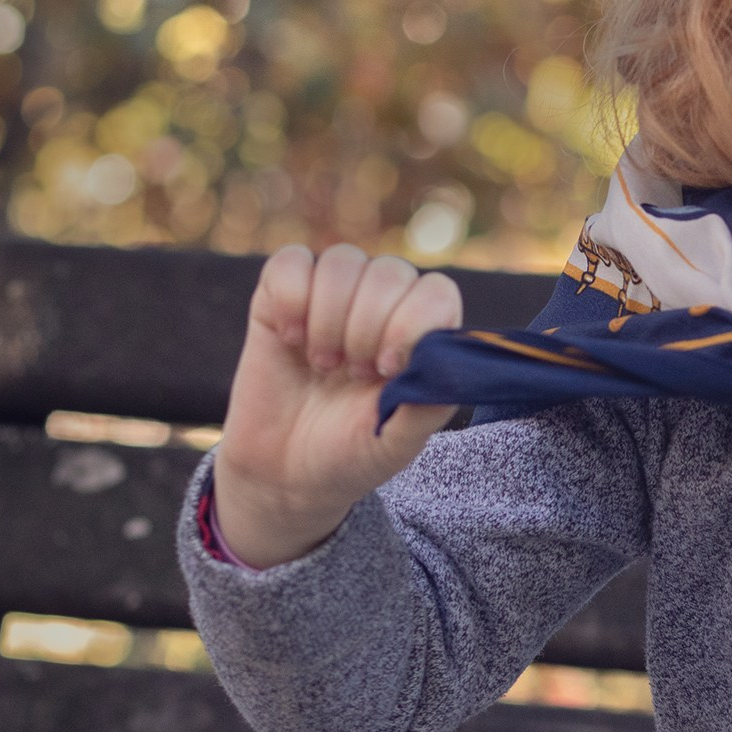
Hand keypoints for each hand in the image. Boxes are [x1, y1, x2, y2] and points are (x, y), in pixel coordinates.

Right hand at [211, 244, 462, 567]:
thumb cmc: (354, 452)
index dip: (411, 322)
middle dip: (367, 327)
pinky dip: (290, 297)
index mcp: (423, 334)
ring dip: (329, 316)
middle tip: (352, 373)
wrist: (286, 471)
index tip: (387, 369)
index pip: (436, 291)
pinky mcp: (282, 295)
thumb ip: (430, 403)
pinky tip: (290, 338)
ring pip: (343, 260)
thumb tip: (449, 361)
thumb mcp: (399, 441)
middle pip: (390, 272)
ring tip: (323, 364)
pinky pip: (290, 261)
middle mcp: (383, 305)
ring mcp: (333, 296)